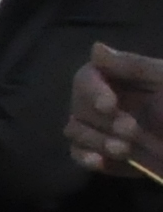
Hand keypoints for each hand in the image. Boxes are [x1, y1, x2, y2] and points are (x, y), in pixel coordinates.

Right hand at [69, 45, 162, 180]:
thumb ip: (135, 66)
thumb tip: (96, 49)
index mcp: (129, 82)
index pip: (88, 77)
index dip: (92, 90)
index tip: (111, 106)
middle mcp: (116, 104)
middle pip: (78, 105)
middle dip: (100, 120)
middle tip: (130, 131)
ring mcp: (113, 133)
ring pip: (75, 130)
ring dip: (94, 139)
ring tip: (124, 149)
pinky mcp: (115, 160)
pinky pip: (81, 155)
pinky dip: (84, 158)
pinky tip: (99, 161)